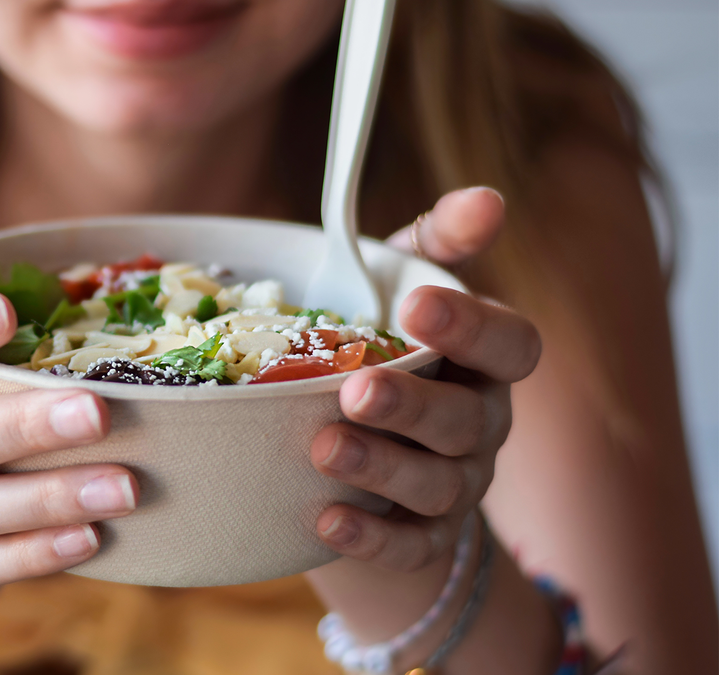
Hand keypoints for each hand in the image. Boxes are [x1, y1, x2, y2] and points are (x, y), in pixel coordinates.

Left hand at [311, 187, 540, 570]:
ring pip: (436, 486)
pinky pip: (407, 547)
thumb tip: (487, 198)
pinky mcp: (419, 537)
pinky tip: (326, 521)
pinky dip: (370, 538)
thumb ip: (434, 242)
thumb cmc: (377, 346)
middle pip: (465, 422)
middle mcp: (479, 425)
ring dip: (381, 468)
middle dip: (412, 406)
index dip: (471, 327)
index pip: (510, 346)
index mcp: (481, 363)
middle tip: (354, 389)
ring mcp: (455, 486)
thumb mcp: (396, 285)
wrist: (356, 444)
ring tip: (323, 447)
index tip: (417, 305)